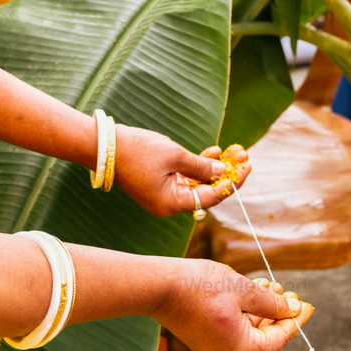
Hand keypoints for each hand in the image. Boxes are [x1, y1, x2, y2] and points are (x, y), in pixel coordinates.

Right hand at [114, 126, 250, 217]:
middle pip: (207, 192)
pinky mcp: (159, 184)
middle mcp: (169, 205)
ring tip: (234, 150)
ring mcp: (164, 195)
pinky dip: (198, 167)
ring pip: (198, 184)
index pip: (211, 198)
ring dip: (215, 168)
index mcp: (171, 204)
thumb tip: (223, 174)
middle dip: (227, 173)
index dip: (232, 182)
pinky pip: (185, 178)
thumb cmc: (137, 151)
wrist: (103, 145)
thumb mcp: (174, 156)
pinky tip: (214, 152)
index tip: (247, 167)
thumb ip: (201, 167)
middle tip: (245, 155)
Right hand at [153, 260, 313, 350]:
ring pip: (248, 334)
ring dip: (261, 311)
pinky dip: (245, 315)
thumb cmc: (201, 287)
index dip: (296, 321)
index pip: (279, 339)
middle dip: (278, 314)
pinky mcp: (204, 343)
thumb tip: (292, 309)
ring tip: (270, 285)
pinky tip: (251, 293)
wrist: (159, 287)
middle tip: (290, 293)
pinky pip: (233, 332)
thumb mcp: (245, 290)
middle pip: (264, 339)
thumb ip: (273, 303)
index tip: (308, 305)